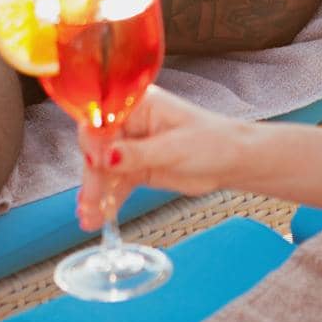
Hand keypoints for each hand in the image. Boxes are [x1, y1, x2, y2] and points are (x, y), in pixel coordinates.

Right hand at [76, 86, 246, 230]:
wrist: (231, 162)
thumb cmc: (213, 142)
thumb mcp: (174, 148)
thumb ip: (138, 153)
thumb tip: (106, 156)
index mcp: (140, 104)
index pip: (105, 120)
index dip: (95, 143)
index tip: (94, 165)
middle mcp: (131, 123)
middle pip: (99, 147)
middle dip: (93, 176)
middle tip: (91, 201)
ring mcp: (132, 146)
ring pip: (104, 170)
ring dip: (96, 194)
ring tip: (90, 217)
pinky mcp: (136, 168)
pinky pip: (116, 183)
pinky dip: (108, 200)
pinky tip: (97, 216)